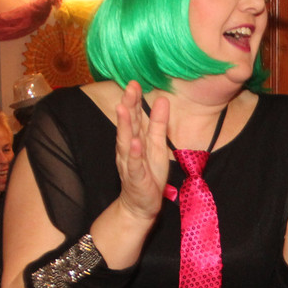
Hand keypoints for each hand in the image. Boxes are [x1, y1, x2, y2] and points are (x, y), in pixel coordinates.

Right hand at [114, 81, 169, 221]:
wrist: (141, 205)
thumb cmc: (149, 173)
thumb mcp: (157, 145)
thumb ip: (159, 124)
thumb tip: (163, 100)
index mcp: (135, 140)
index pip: (134, 117)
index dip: (134, 100)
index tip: (134, 82)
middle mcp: (128, 149)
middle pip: (128, 125)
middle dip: (128, 106)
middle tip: (129, 87)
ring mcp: (130, 164)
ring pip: (126, 142)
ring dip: (125, 125)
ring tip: (125, 108)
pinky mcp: (136, 178)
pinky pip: (135, 165)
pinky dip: (134, 154)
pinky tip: (135, 143)